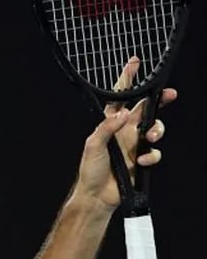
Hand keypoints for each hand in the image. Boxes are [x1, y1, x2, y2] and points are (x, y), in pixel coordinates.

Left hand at [72, 56, 176, 210]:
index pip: (119, 97)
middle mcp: (124, 131)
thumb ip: (106, 128)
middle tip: (169, 94)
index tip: (135, 62)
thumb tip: (122, 115)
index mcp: (110, 124)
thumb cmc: (89, 171)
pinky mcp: (141, 159)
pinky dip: (151, 156)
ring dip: (158, 130)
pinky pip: (154, 152)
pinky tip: (141, 162)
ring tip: (150, 137)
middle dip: (159, 100)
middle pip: (146, 108)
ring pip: (156, 128)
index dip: (127, 79)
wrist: (97, 196)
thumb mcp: (92, 146)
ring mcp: (134, 145)